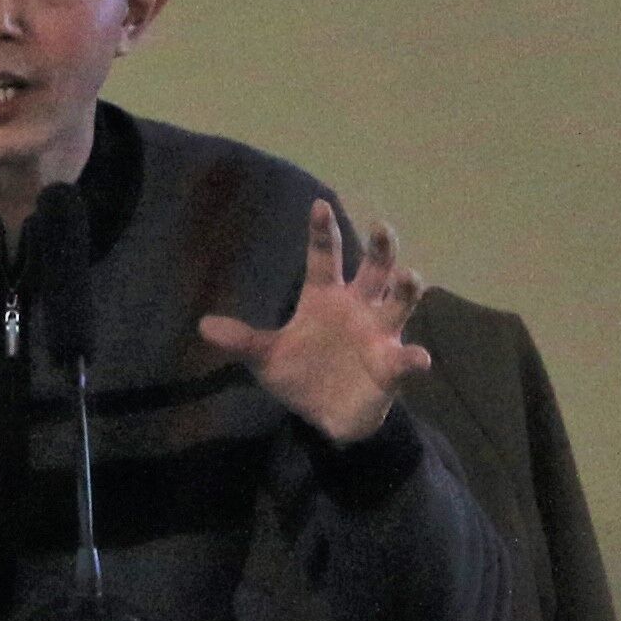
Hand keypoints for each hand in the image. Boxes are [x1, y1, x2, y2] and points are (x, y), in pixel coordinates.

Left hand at [199, 198, 433, 446]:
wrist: (326, 416)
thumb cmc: (300, 374)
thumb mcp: (266, 358)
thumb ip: (242, 340)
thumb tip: (203, 326)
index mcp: (324, 297)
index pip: (324, 257)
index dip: (322, 231)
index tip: (319, 204)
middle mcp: (357, 306)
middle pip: (373, 269)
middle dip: (380, 248)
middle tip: (381, 226)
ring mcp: (378, 334)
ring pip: (398, 303)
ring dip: (406, 289)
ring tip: (409, 276)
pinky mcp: (391, 365)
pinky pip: (406, 359)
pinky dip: (413, 358)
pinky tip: (417, 358)